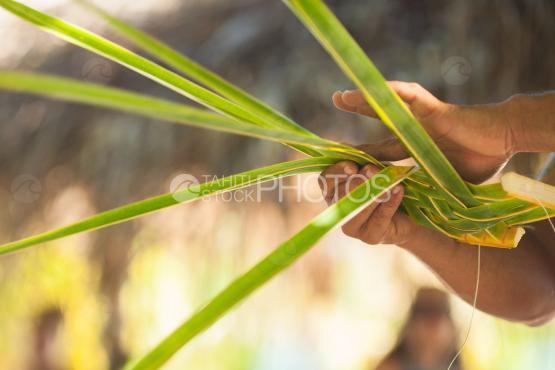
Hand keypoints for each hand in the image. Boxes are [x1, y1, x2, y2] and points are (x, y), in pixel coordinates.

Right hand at [319, 161, 424, 245]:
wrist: (411, 214)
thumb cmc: (388, 185)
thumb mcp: (377, 165)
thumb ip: (367, 156)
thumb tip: (353, 145)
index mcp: (333, 190)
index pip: (324, 181)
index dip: (336, 172)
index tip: (353, 166)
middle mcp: (337, 210)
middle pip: (340, 195)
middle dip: (358, 181)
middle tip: (373, 171)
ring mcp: (352, 227)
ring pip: (358, 208)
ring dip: (375, 192)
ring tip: (391, 182)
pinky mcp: (370, 237)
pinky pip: (378, 218)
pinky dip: (390, 202)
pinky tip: (399, 190)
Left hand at [333, 82, 517, 183]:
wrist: (503, 141)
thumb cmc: (479, 160)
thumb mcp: (442, 180)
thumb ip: (422, 187)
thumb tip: (407, 208)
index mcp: (412, 146)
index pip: (378, 150)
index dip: (359, 155)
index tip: (339, 158)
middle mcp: (412, 128)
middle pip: (377, 118)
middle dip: (355, 114)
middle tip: (335, 108)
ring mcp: (421, 116)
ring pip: (386, 104)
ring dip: (363, 99)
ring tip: (341, 97)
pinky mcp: (433, 109)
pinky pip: (408, 96)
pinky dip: (390, 93)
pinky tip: (373, 88)